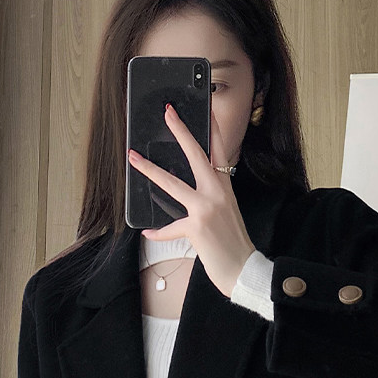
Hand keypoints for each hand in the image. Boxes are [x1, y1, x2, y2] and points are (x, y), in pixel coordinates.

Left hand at [128, 105, 255, 297]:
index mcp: (225, 187)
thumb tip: (187, 193)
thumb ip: (210, 198)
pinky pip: (169, 228)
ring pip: (172, 183)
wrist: (243, 269)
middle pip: (197, 154)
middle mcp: (217, 193)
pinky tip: (148, 232)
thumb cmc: (233, 243)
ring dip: (150, 170)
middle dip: (181, 132)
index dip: (213, 127)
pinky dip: (158, 233)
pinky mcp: (196, 227)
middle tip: (168, 113)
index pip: (220, 150)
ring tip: (134, 158)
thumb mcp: (226, 212)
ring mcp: (206, 208)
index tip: (207, 107)